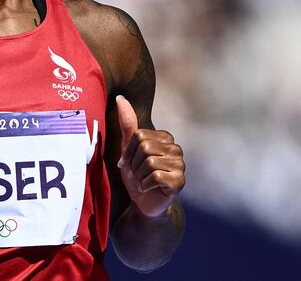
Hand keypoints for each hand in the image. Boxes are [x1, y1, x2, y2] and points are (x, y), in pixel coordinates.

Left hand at [116, 95, 185, 217]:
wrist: (143, 202)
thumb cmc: (136, 174)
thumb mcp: (128, 148)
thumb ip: (127, 124)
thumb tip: (120, 98)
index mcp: (165, 137)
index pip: (138, 135)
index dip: (128, 151)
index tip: (130, 162)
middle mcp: (176, 149)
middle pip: (144, 147)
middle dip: (134, 164)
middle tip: (138, 173)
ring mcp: (181, 165)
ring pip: (149, 162)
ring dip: (139, 176)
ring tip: (143, 181)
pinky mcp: (180, 182)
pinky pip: (155, 177)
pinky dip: (145, 185)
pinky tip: (149, 188)